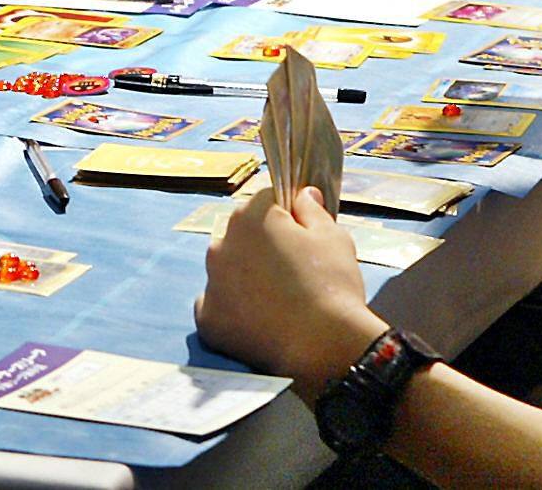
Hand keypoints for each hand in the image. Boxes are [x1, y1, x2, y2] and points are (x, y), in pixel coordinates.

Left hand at [197, 187, 386, 396]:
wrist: (323, 347)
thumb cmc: (332, 285)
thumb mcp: (334, 237)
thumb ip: (313, 210)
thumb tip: (303, 194)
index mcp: (250, 217)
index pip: (266, 201)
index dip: (289, 216)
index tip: (304, 237)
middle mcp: (221, 244)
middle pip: (243, 235)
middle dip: (263, 246)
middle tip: (294, 273)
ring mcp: (211, 282)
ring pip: (228, 269)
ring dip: (245, 277)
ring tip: (279, 300)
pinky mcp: (207, 318)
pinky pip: (219, 305)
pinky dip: (235, 311)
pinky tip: (261, 321)